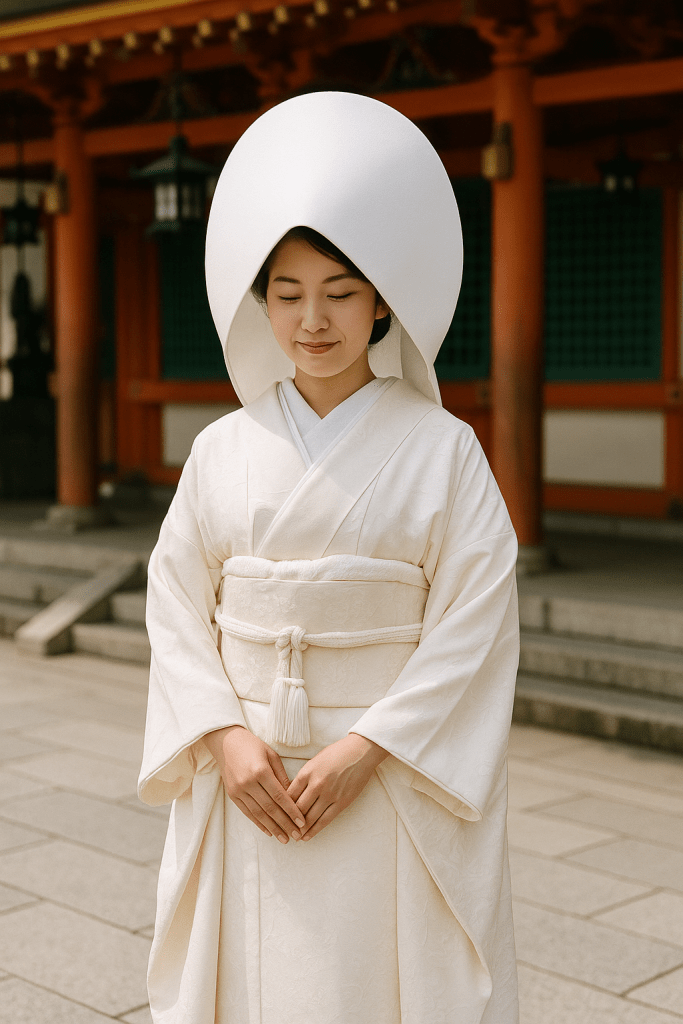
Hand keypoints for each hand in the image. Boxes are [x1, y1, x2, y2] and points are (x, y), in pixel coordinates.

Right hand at [203, 726, 304, 842]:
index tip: (302, 822)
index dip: (291, 811)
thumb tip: (293, 796)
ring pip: (259, 814)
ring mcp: (239, 790)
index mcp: (260, 771)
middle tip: (297, 836)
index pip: (279, 796)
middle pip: (270, 808)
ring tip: (285, 838)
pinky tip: (269, 831)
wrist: (226, 742)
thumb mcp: (271, 755)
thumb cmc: (253, 745)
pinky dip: (259, 823)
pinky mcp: (232, 795)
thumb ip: (282, 776)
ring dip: (273, 828)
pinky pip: (247, 813)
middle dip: (285, 824)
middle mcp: (248, 783)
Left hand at [287, 733, 387, 841]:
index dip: (281, 807)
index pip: (288, 794)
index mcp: (307, 772)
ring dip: (300, 829)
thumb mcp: (315, 760)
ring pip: (310, 817)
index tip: (277, 815)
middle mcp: (316, 784)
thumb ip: (304, 776)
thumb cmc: (337, 753)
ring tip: (293, 836)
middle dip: (288, 821)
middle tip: (283, 829)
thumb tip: (291, 793)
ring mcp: (330, 794)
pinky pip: (325, 820)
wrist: (361, 752)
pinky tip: (307, 836)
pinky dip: (314, 830)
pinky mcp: (342, 802)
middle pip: (297, 808)